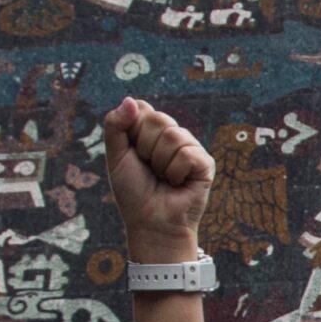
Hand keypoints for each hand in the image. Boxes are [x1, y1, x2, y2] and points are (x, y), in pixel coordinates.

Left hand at [100, 97, 212, 262]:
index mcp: (151, 132)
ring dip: (160, 162)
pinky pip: (187, 153)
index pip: (142, 108)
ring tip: (163, 178)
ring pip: (173, 136)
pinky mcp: (205, 163)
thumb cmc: (134, 192)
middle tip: (149, 168)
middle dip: (145, 146)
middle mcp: (173, 136)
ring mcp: (191, 148)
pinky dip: (175, 172)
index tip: (132, 153)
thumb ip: (115, 125)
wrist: (151, 222)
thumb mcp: (116, 155)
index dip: (132, 129)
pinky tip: (177, 184)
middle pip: (158, 118)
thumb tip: (131, 99)